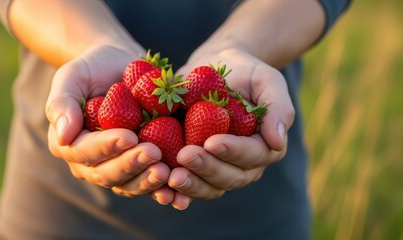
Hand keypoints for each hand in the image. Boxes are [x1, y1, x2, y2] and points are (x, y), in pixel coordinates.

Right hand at [45, 45, 170, 196]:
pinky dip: (164, 190)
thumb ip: (61, 104)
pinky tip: (178, 192)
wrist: (119, 68)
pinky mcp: (141, 167)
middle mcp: (92, 163)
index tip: (130, 136)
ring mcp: (117, 168)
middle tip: (154, 153)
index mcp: (70, 145)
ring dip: (149, 182)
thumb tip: (63, 137)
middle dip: (132, 165)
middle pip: (109, 174)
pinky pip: (151, 184)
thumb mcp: (71, 77)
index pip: (86, 152)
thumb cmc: (92, 70)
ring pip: (130, 185)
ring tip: (167, 173)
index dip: (108, 147)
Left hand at [157, 48, 294, 208]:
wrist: (215, 68)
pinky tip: (161, 187)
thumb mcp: (266, 79)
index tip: (211, 142)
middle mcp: (242, 165)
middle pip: (228, 177)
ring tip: (171, 175)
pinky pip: (187, 183)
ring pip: (208, 187)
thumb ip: (278, 107)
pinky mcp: (195, 167)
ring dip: (190, 184)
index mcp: (263, 147)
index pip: (252, 155)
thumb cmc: (245, 72)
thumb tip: (277, 142)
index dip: (232, 151)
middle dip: (207, 169)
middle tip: (185, 156)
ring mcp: (218, 168)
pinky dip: (174, 190)